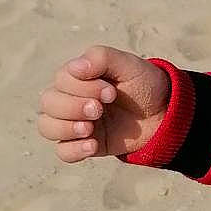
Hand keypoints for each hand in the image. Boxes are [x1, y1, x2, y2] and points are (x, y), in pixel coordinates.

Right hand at [37, 46, 167, 161]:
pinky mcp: (84, 143)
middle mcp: (70, 98)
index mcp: (77, 76)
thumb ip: (101, 58)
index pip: (62, 80)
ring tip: (90, 129)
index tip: (112, 92)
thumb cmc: (143, 85)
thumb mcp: (128, 65)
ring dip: (66, 128)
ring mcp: (74, 122)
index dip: (83, 87)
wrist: (163, 114)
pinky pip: (62, 151)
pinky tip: (92, 145)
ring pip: (47, 127)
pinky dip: (73, 150)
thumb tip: (74, 68)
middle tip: (100, 109)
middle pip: (48, 103)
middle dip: (73, 107)